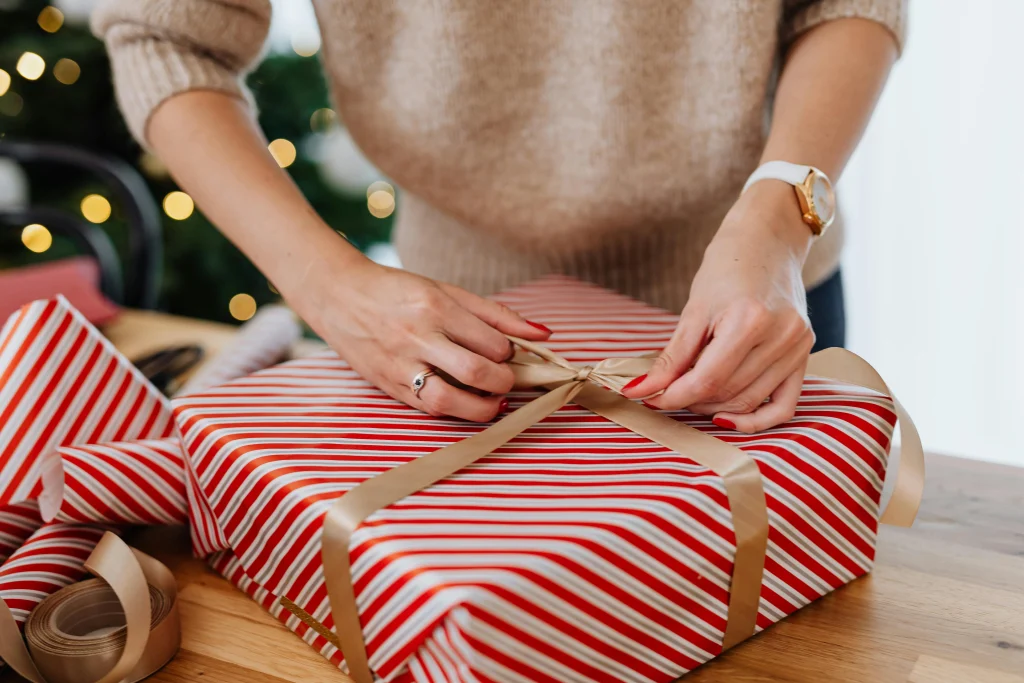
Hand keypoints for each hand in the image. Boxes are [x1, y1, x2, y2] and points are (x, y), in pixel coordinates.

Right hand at [294, 257, 550, 421]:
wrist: (338, 295)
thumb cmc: (397, 291)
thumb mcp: (446, 291)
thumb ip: (496, 314)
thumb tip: (544, 334)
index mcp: (435, 306)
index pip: (491, 341)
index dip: (510, 354)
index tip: (509, 354)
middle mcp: (416, 335)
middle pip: (474, 371)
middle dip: (502, 383)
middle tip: (507, 381)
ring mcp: (398, 364)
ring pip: (447, 400)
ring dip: (480, 408)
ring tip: (491, 401)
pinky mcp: (387, 385)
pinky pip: (426, 408)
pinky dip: (452, 410)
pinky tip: (462, 401)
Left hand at [622, 180, 815, 431]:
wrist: (768, 240)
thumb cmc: (727, 267)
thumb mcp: (693, 309)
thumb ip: (670, 357)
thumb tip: (639, 390)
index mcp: (749, 320)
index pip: (706, 380)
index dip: (673, 396)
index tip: (650, 398)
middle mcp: (780, 336)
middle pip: (727, 393)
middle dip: (690, 400)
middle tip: (666, 393)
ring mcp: (798, 347)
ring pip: (750, 401)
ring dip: (716, 408)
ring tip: (692, 396)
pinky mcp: (805, 354)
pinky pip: (784, 405)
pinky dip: (756, 419)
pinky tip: (728, 418)